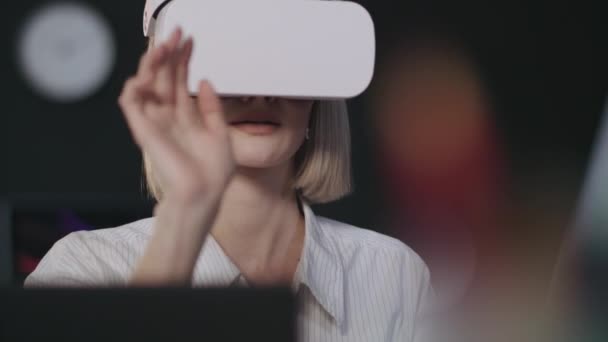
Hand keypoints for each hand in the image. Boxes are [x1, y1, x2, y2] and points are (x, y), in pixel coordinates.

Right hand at [118, 28, 234, 206]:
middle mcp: (168, 116)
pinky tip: (148, 75)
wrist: (204, 194)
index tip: (190, 41)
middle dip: (168, 53)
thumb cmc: (212, 173)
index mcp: (186, 116)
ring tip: (164, 48)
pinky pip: (131, 102)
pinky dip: (135, 86)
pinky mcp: (144, 130)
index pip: (180, 79)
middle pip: (163, 76)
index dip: (183, 59)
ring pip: (146, 84)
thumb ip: (211, 107)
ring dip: (152, 63)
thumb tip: (204, 81)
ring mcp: (155, 122)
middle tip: (176, 34)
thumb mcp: (221, 133)